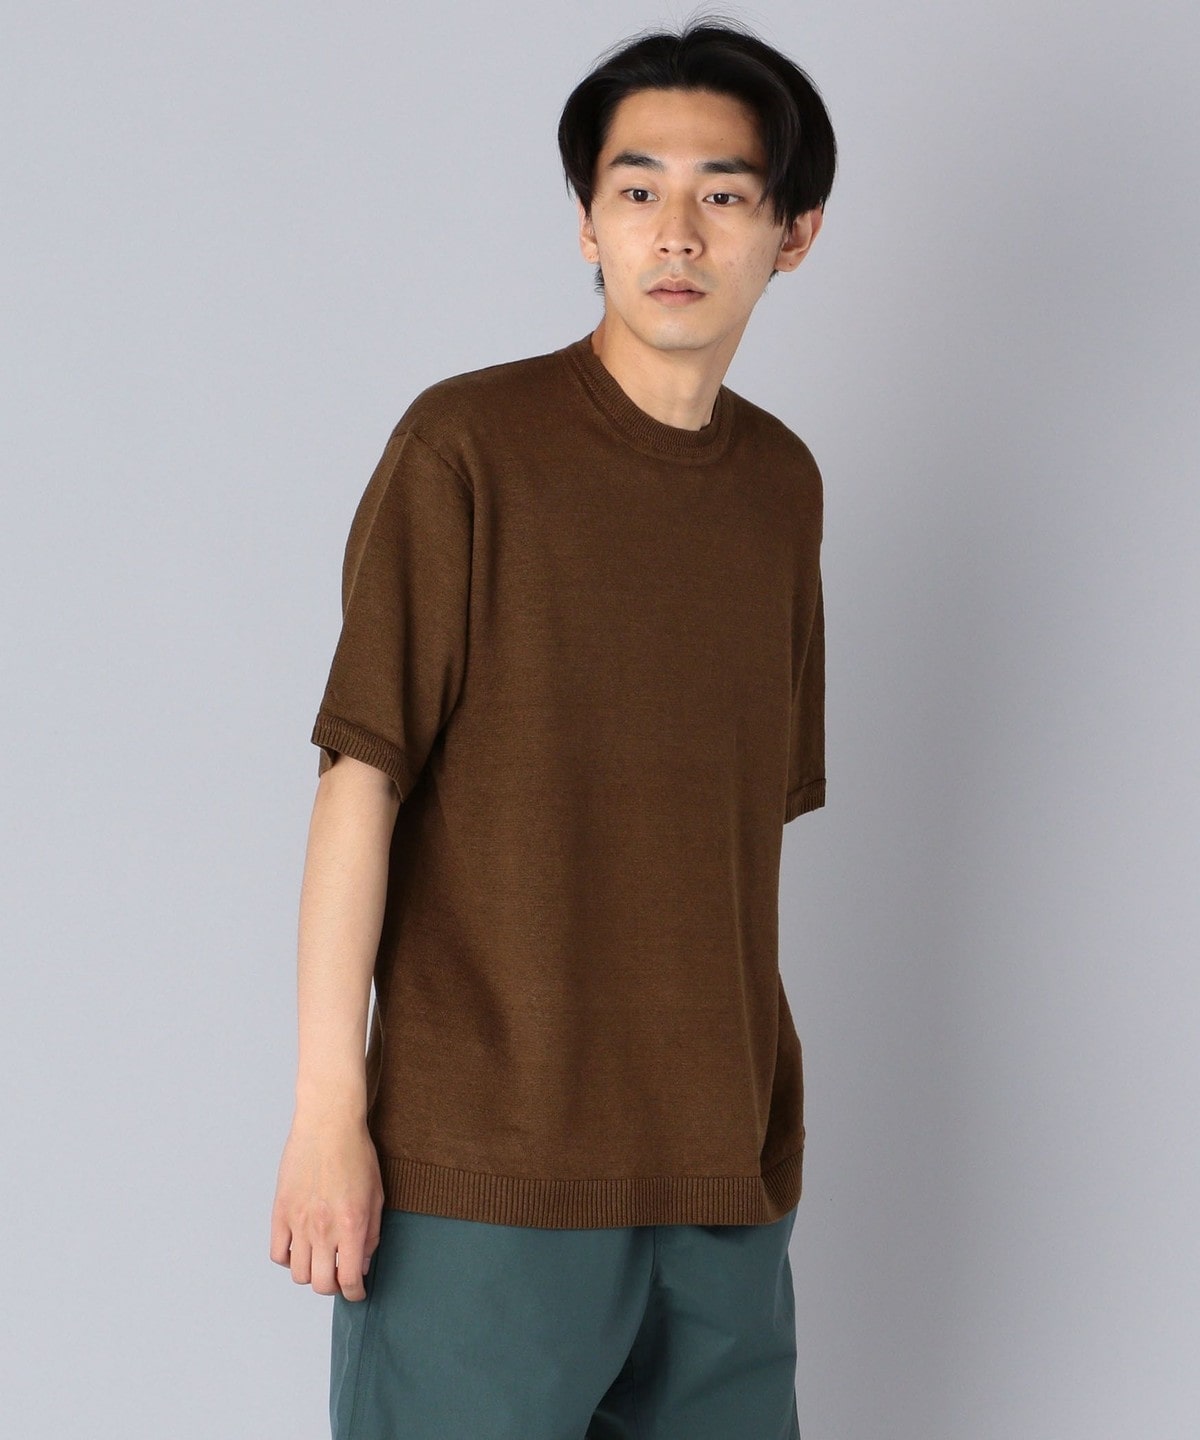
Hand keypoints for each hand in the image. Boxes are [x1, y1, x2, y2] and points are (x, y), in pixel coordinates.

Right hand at [269, 1114, 383, 1301]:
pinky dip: (287, 1259)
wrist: (328, 1124)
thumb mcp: (377, 1194)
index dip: (355, 1293)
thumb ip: (371, 1234)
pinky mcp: (280, 1211)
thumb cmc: (357, 1154)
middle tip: (338, 1275)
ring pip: (298, 1274)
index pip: (349, 1279)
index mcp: (351, 1225)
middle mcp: (323, 1228)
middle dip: (333, 1286)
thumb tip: (362, 1263)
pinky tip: (299, 1248)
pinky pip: (277, 1253)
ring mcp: (298, 1221)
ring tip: (319, 1260)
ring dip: (310, 1274)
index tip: (356, 1292)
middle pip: (321, 1284)